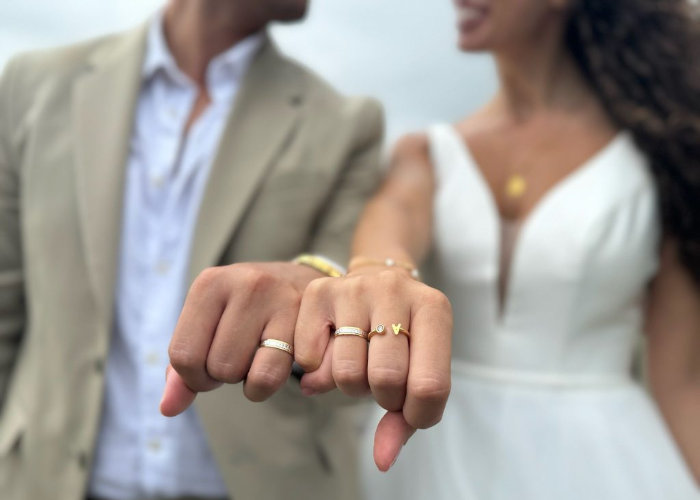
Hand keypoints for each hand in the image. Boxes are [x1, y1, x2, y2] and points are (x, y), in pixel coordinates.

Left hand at [160, 262, 321, 416]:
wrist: (299, 283)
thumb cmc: (244, 311)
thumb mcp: (208, 325)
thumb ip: (183, 367)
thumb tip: (168, 408)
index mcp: (210, 282)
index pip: (183, 355)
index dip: (193, 375)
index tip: (209, 362)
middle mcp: (245, 283)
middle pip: (216, 367)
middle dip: (222, 375)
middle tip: (238, 356)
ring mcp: (278, 299)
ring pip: (242, 373)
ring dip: (245, 380)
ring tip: (255, 356)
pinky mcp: (304, 320)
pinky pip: (270, 377)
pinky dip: (265, 386)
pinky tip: (272, 364)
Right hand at [294, 268, 452, 470]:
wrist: (375, 279)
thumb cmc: (403, 335)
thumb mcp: (419, 367)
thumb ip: (406, 419)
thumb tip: (382, 461)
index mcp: (434, 309)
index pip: (430, 386)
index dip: (416, 414)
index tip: (409, 410)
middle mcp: (395, 289)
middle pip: (386, 379)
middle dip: (383, 398)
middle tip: (382, 384)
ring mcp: (355, 287)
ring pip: (347, 372)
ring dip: (351, 386)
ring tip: (360, 365)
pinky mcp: (319, 290)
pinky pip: (310, 359)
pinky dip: (318, 371)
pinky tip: (331, 353)